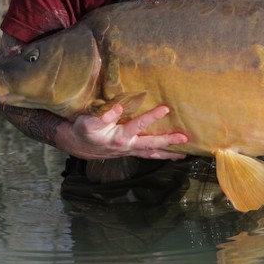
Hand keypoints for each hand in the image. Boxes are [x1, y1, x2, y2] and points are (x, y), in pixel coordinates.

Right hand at [59, 104, 187, 159]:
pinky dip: (159, 155)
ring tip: (184, 154)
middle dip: (168, 141)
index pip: (138, 126)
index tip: (165, 108)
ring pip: (151, 153)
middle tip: (184, 138)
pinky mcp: (130, 151)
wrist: (78, 145)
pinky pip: (148, 155)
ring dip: (168, 154)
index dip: (151, 117)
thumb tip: (119, 109)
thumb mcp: (88, 122)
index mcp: (119, 137)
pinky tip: (171, 155)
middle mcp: (127, 146)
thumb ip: (102, 116)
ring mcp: (130, 151)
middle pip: (150, 144)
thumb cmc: (84, 130)